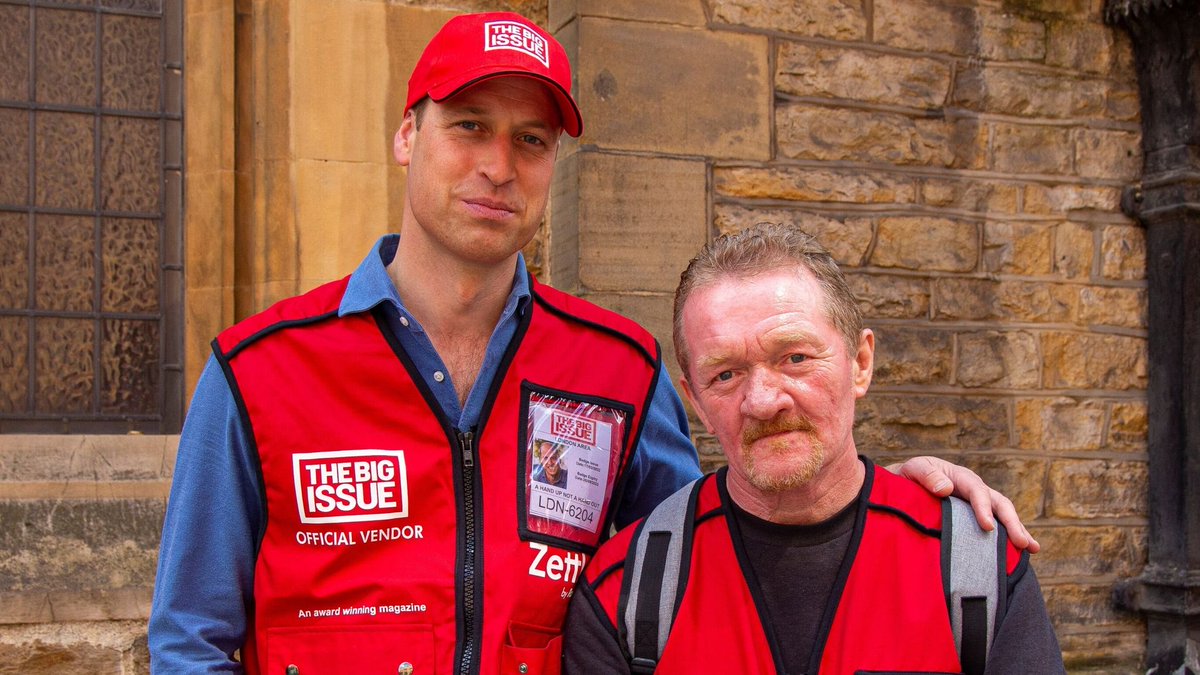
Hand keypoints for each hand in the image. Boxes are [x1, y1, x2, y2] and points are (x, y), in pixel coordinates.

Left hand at [888, 456, 1039, 552]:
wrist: (904, 483)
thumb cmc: (909, 476)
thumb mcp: (913, 469)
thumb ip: (926, 476)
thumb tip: (946, 488)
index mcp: (961, 478)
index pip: (977, 491)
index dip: (983, 508)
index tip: (987, 527)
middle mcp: (975, 489)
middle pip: (999, 503)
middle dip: (1012, 523)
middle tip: (1022, 543)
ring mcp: (978, 504)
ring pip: (1003, 515)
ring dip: (1018, 530)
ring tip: (1032, 548)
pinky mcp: (975, 517)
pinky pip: (996, 526)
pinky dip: (1008, 538)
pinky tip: (1020, 553)